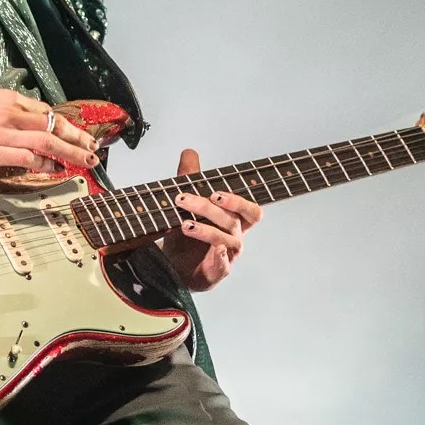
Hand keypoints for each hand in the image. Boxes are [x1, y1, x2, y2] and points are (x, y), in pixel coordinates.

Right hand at [0, 65, 95, 173]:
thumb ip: (2, 109)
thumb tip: (19, 122)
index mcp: (6, 99)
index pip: (46, 113)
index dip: (69, 125)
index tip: (83, 135)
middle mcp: (7, 113)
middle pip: (52, 127)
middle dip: (77, 140)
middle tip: (95, 151)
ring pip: (44, 142)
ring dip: (68, 153)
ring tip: (84, 162)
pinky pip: (22, 158)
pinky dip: (41, 164)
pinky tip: (52, 169)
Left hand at [159, 148, 259, 290]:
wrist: (174, 268)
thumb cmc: (187, 237)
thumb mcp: (186, 205)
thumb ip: (190, 178)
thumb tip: (189, 152)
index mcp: (233, 220)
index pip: (250, 210)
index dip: (238, 201)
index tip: (216, 193)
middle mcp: (235, 237)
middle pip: (233, 221)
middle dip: (209, 209)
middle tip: (185, 200)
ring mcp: (228, 255)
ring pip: (225, 240)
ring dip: (205, 230)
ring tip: (184, 224)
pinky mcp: (218, 272)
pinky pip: (224, 266)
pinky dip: (221, 258)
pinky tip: (215, 251)